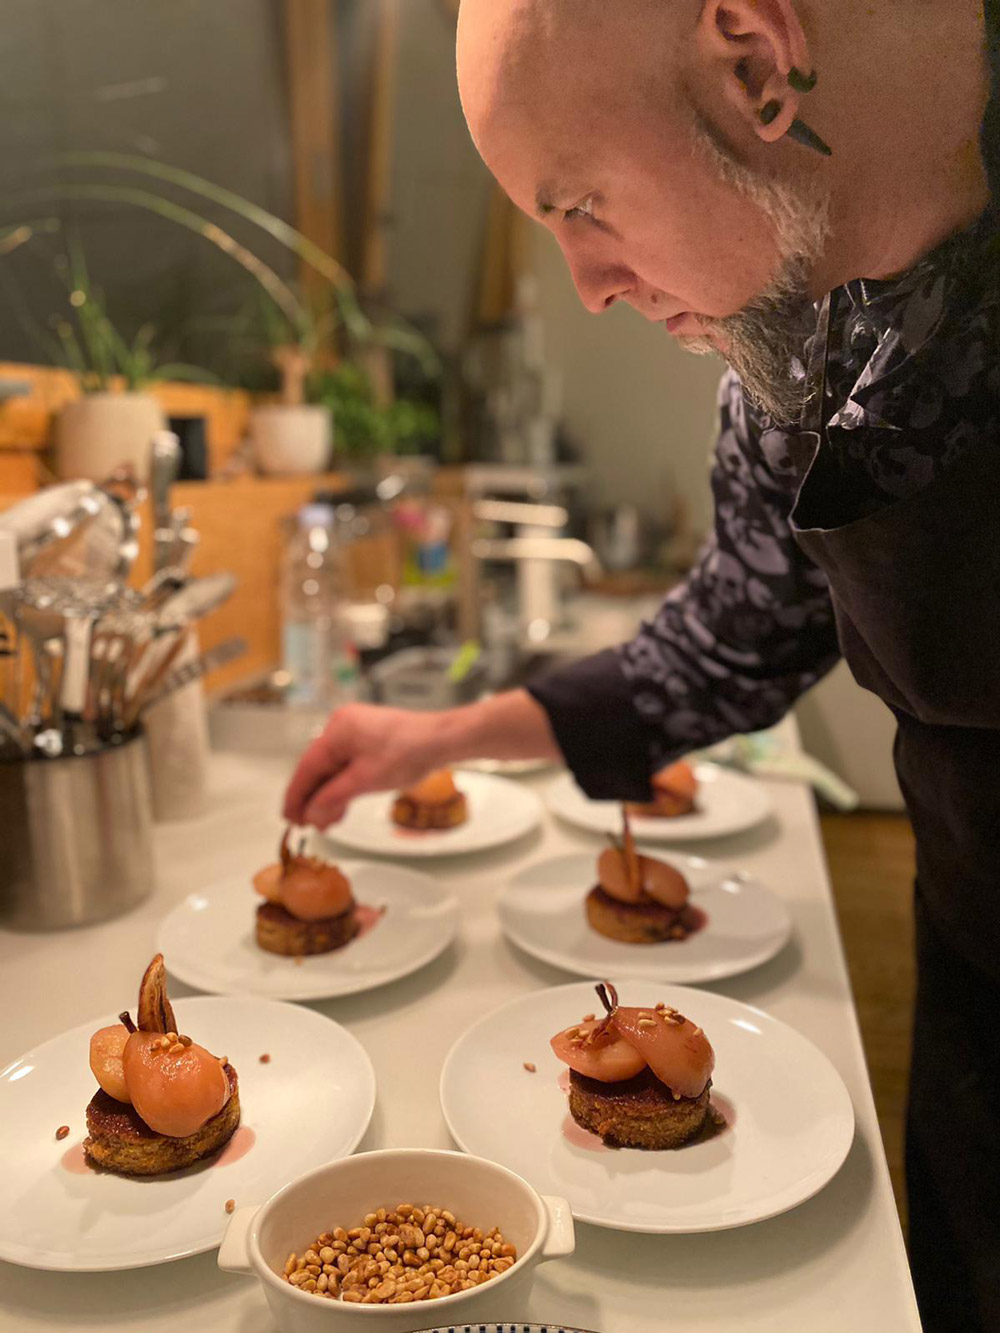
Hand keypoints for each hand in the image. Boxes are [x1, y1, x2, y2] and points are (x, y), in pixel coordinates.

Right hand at [282, 703, 445, 828]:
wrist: (442, 740)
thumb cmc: (410, 751)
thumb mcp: (366, 780)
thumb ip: (333, 798)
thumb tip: (311, 813)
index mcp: (337, 730)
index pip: (306, 767)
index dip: (296, 796)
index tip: (289, 818)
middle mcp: (342, 727)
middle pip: (318, 769)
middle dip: (314, 800)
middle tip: (308, 825)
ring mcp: (356, 733)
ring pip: (333, 770)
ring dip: (329, 796)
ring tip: (327, 822)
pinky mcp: (368, 741)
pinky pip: (347, 766)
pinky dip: (344, 787)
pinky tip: (341, 807)